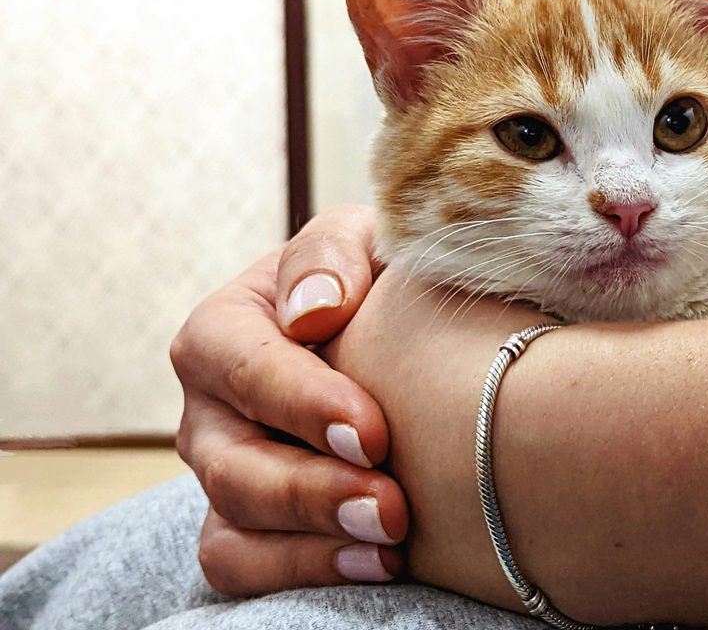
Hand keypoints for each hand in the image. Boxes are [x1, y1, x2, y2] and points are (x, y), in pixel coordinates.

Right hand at [171, 204, 406, 595]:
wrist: (393, 338)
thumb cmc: (374, 282)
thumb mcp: (363, 240)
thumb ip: (333, 254)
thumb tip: (313, 311)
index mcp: (224, 329)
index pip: (241, 365)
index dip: (301, 403)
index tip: (372, 432)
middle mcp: (210, 409)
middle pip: (232, 463)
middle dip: (311, 491)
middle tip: (390, 507)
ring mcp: (224, 473)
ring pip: (234, 523)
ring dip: (311, 542)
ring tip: (389, 544)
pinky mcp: (247, 526)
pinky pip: (244, 566)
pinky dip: (302, 571)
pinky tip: (376, 565)